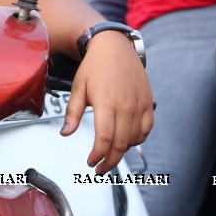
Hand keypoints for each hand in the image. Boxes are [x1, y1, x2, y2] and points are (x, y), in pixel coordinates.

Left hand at [62, 31, 152, 173]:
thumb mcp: (78, 88)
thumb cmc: (95, 65)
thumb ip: (73, 113)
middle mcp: (126, 106)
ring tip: (109, 153)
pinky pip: (146, 129)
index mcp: (106, 102)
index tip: (91, 162)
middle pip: (121, 144)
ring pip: (134, 139)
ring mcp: (140, 105)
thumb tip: (66, 133)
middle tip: (100, 168)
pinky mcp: (149, 103)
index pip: (104, 138)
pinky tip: (127, 141)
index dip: (98, 155)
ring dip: (122, 151)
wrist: (115, 47)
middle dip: (109, 161)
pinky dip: (138, 140)